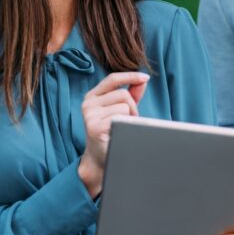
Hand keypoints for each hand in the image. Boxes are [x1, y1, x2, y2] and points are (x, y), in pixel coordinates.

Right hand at [77, 71, 148, 196]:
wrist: (100, 158)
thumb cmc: (111, 132)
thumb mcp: (121, 110)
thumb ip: (131, 94)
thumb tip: (142, 80)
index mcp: (92, 96)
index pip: (112, 79)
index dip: (130, 76)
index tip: (145, 77)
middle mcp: (88, 103)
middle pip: (123, 94)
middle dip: (132, 107)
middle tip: (129, 121)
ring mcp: (89, 115)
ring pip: (124, 106)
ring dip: (130, 118)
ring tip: (122, 128)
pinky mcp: (94, 127)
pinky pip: (120, 118)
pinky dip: (126, 125)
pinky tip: (118, 133)